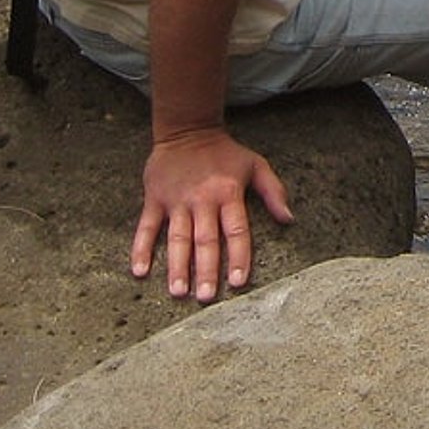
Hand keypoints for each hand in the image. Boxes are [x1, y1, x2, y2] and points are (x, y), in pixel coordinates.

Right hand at [132, 127, 292, 301]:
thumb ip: (273, 191)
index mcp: (228, 192)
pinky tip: (139, 270)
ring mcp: (177, 201)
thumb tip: (289, 219)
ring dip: (177, 266)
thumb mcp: (255, 164)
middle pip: (205, 239)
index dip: (239, 255)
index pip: (236, 229)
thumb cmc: (225, 153)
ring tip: (179, 291)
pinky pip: (147, 227)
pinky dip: (141, 248)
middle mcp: (202, 199)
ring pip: (177, 237)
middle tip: (206, 298)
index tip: (239, 282)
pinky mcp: (155, 199)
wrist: (188, 130)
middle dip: (206, 269)